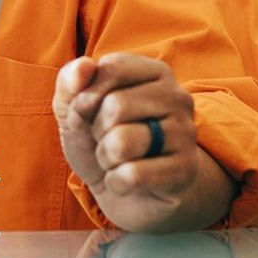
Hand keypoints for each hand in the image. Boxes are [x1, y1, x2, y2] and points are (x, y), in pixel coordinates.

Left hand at [53, 54, 234, 232]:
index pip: (110, 68)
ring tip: (118, 159)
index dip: (85, 96)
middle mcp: (178, 97)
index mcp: (154, 72)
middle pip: (115, 106)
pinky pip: (132, 175)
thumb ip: (70, 81)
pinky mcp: (186, 171)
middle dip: (97, 130)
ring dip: (105, 157)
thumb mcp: (74, 108)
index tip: (89, 112)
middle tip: (108, 140)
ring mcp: (186, 134)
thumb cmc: (101, 139)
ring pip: (122, 143)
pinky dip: (116, 182)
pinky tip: (128, 181)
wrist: (129, 192)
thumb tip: (84, 64)